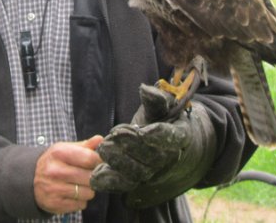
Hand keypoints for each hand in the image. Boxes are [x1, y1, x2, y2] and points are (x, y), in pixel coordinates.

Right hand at [33, 135, 102, 214]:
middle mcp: (54, 171)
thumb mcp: (65, 149)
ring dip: (88, 190)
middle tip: (88, 175)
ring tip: (79, 185)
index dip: (99, 162)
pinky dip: (80, 201)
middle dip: (93, 177)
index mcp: (58, 153)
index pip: (89, 158)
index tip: (99, 163)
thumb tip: (100, 140)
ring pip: (88, 193)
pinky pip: (81, 205)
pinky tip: (72, 194)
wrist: (31, 179)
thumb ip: (85, 145)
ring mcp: (54, 189)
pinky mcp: (55, 204)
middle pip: (90, 178)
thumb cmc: (54, 162)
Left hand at [90, 83, 215, 208]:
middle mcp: (168, 157)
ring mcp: (153, 171)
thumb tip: (144, 90)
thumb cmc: (162, 116)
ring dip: (119, 162)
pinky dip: (110, 183)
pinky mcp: (137, 180)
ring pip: (138, 172)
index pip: (172, 138)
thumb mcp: (162, 103)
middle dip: (131, 146)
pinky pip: (125, 185)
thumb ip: (155, 98)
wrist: (164, 138)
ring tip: (103, 148)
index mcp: (179, 135)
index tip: (143, 131)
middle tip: (113, 134)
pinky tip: (95, 176)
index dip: (158, 135)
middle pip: (151, 157)